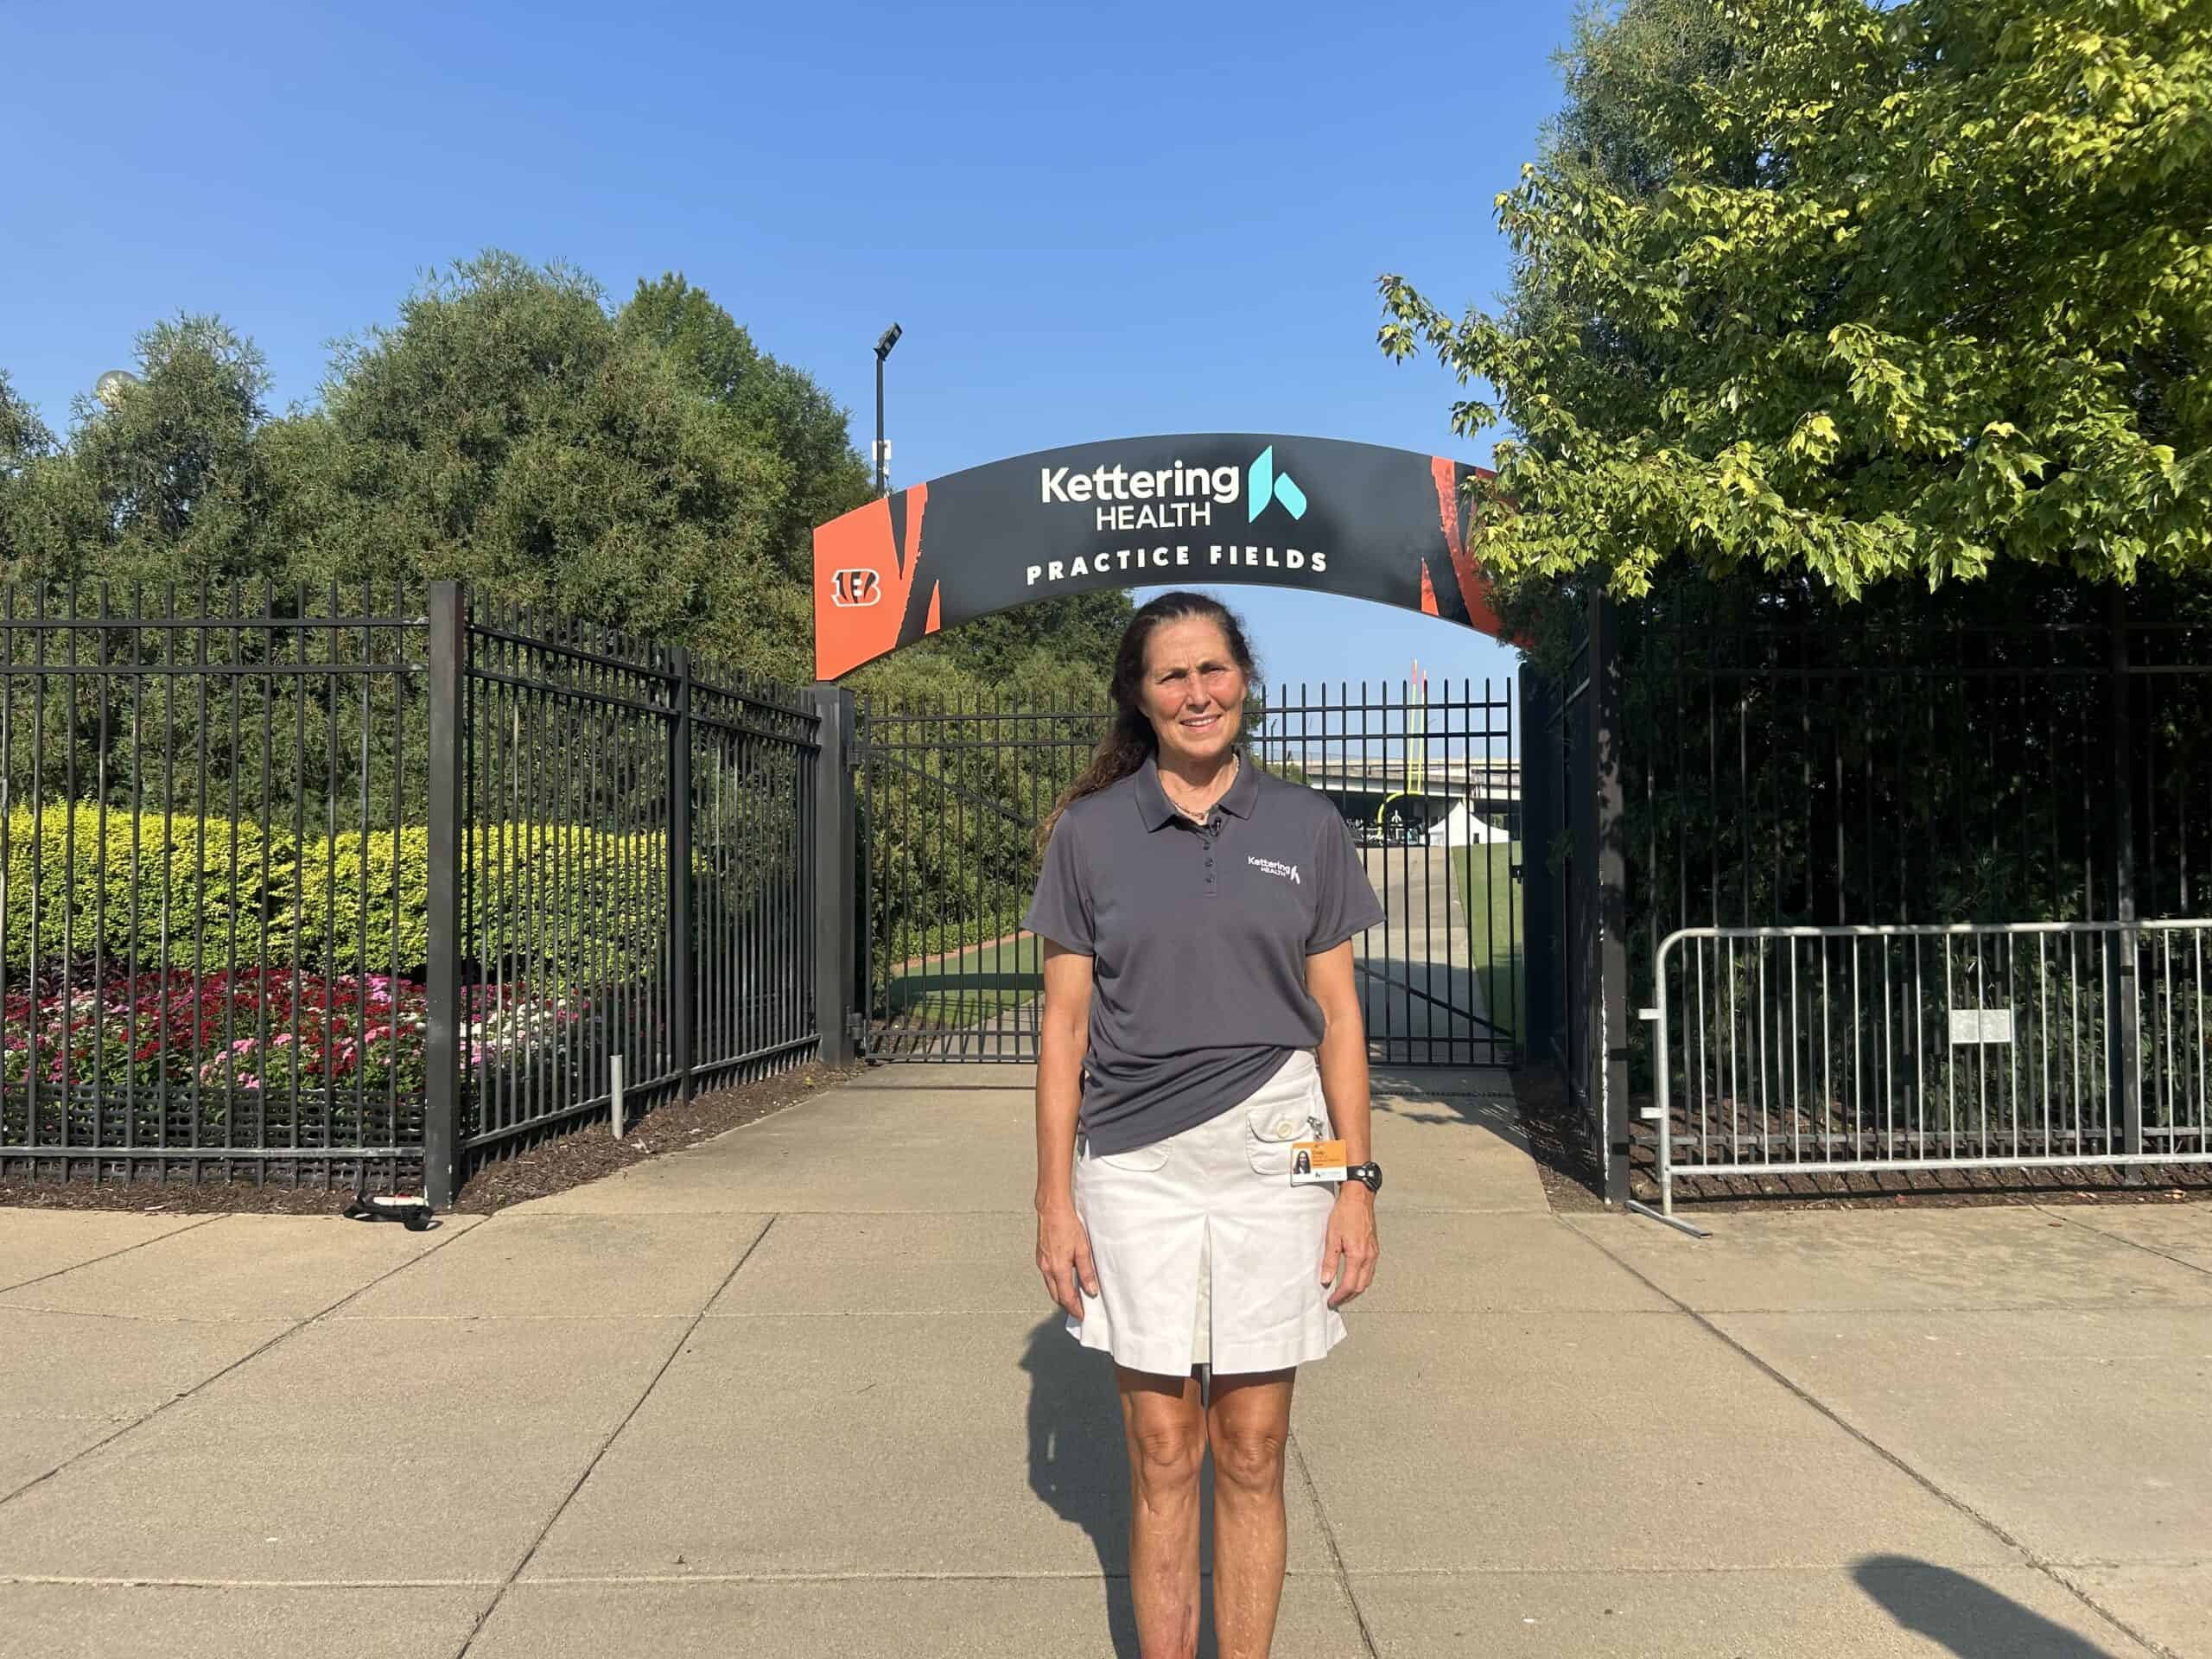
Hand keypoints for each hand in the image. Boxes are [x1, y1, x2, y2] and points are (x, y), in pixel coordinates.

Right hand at [1036, 1201, 1099, 1319]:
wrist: (1051, 1210)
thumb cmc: (1067, 1225)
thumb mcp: (1083, 1249)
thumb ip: (1086, 1272)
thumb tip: (1091, 1290)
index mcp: (1058, 1269)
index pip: (1066, 1297)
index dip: (1074, 1309)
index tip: (1082, 1316)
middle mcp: (1046, 1269)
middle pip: (1056, 1295)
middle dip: (1067, 1304)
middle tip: (1079, 1309)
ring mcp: (1041, 1263)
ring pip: (1051, 1286)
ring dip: (1061, 1294)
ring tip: (1074, 1296)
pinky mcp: (1040, 1257)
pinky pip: (1048, 1276)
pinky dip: (1057, 1283)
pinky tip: (1065, 1279)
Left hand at [1319, 1187, 1378, 1307]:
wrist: (1359, 1197)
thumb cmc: (1345, 1213)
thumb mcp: (1332, 1237)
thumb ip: (1329, 1260)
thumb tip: (1326, 1279)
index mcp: (1358, 1256)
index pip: (1349, 1285)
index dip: (1340, 1296)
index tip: (1331, 1301)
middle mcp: (1369, 1257)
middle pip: (1361, 1286)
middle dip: (1348, 1297)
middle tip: (1336, 1301)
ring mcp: (1374, 1253)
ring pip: (1367, 1280)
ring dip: (1356, 1289)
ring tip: (1343, 1293)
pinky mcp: (1374, 1248)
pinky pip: (1370, 1270)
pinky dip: (1361, 1279)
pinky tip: (1354, 1277)